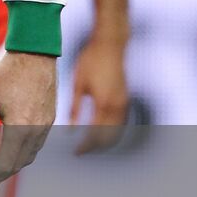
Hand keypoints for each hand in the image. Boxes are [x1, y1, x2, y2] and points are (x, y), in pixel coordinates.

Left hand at [0, 51, 55, 196]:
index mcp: (19, 128)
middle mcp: (36, 131)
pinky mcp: (50, 119)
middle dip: (0, 176)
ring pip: (29, 156)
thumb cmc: (8, 74)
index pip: (5, 165)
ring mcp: (46, 126)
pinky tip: (13, 148)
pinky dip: (24, 152)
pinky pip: (37, 144)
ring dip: (13, 164)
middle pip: (17, 164)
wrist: (36, 54)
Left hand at [70, 37, 127, 153]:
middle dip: (95, 147)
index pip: (95, 135)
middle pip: (108, 138)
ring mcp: (124, 103)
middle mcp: (117, 107)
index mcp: (103, 104)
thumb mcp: (78, 83)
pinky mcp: (126, 99)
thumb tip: (70, 130)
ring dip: (104, 141)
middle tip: (81, 151)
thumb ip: (75, 107)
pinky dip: (112, 132)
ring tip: (89, 144)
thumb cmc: (91, 60)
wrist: (110, 44)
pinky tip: (100, 131)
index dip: (86, 146)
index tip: (76, 152)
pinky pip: (121, 123)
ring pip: (117, 132)